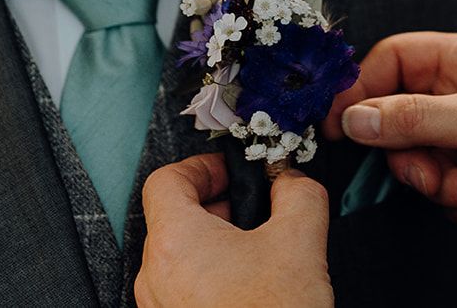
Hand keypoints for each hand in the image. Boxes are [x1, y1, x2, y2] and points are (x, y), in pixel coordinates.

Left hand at [135, 153, 333, 307]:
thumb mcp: (300, 240)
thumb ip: (298, 193)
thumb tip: (291, 180)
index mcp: (175, 242)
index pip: (166, 180)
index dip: (202, 167)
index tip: (232, 173)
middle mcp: (155, 276)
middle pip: (173, 219)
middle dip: (218, 207)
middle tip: (255, 212)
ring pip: (180, 258)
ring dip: (216, 245)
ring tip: (258, 255)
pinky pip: (184, 291)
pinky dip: (212, 278)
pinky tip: (250, 289)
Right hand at [321, 32, 456, 244]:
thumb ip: (416, 118)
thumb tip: (355, 117)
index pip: (395, 61)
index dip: (363, 89)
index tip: (340, 123)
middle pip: (398, 117)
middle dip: (408, 151)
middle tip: (426, 167)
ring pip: (419, 160)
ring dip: (439, 181)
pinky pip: (443, 190)